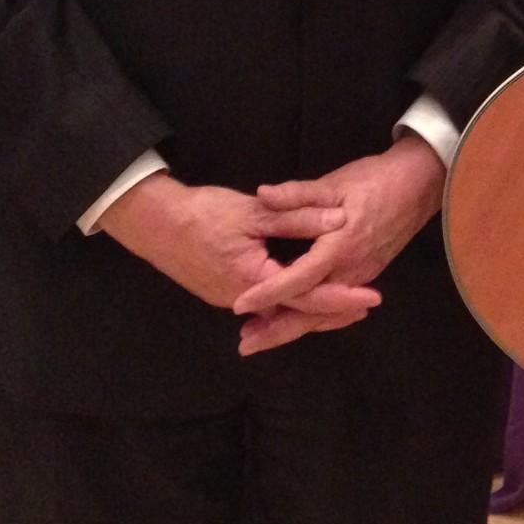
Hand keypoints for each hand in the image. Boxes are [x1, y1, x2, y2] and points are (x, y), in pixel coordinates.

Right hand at [100, 172, 345, 313]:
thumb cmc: (201, 213)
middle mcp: (242, 299)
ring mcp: (229, 299)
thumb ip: (297, 217)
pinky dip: (287, 303)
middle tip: (366, 307)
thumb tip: (338, 220)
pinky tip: (301, 297)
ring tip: (343, 305)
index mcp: (254, 280)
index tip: (371, 298)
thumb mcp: (254, 211)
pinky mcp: (222, 291)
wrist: (152, 222)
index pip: (308, 295)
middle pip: (296, 312)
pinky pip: (263, 306)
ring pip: (279, 311)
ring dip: (309, 309)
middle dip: (331, 311)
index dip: (342, 296)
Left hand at [234, 134, 446, 352]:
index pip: (299, 278)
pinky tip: (296, 322)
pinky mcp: (365, 273)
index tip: (240, 304)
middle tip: (244, 345)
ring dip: (292, 328)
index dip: (269, 292)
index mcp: (339, 247)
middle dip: (278, 330)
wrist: (418, 185)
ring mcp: (360, 275)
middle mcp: (351, 270)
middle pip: (312, 310)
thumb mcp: (335, 183)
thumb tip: (262, 195)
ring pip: (324, 313)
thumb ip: (298, 194)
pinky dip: (314, 319)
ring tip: (260, 338)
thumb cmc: (375, 181)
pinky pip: (335, 306)